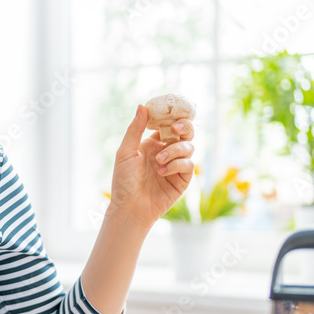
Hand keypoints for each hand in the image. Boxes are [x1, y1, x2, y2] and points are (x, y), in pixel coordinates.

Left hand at [109, 105, 194, 226]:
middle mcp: (166, 152)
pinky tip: (162, 171)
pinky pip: (189, 164)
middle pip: (185, 132)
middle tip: (175, 128)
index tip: (171, 111)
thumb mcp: (125, 152)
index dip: (172, 116)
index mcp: (152, 143)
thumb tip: (142, 105)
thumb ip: (135, 129)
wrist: (130, 207)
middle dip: (184, 127)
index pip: (168, 124)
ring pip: (188, 147)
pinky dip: (177, 164)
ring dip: (174, 150)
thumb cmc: (124, 181)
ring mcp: (176, 165)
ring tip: (158, 161)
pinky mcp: (183, 179)